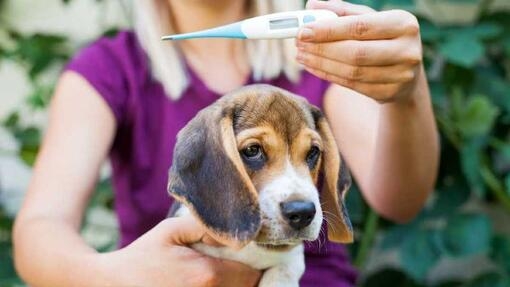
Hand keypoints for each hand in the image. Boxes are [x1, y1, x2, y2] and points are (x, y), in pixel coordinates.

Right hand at [96, 216, 260, 286]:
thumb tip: (236, 234)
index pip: (252, 275)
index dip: (255, 266)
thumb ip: (206, 227)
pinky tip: (206, 285)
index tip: (248, 259)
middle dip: (246, 279)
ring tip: (220, 276)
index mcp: (207, 275)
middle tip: (236, 266)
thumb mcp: (170, 231)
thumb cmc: (141, 257)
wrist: (109, 286)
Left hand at [296, 0, 422, 102]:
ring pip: (351, 71)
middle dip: (321, 48)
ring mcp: (400, 75)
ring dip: (321, 64)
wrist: (407, 73)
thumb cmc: (383, 39)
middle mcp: (407, 50)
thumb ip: (342, 12)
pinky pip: (352, 85)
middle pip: (355, 52)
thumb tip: (311, 6)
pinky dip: (328, 75)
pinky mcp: (390, 93)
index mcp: (403, 24)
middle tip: (299, 44)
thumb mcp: (370, 20)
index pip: (360, 27)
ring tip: (302, 56)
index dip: (328, 30)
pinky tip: (314, 67)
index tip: (303, 30)